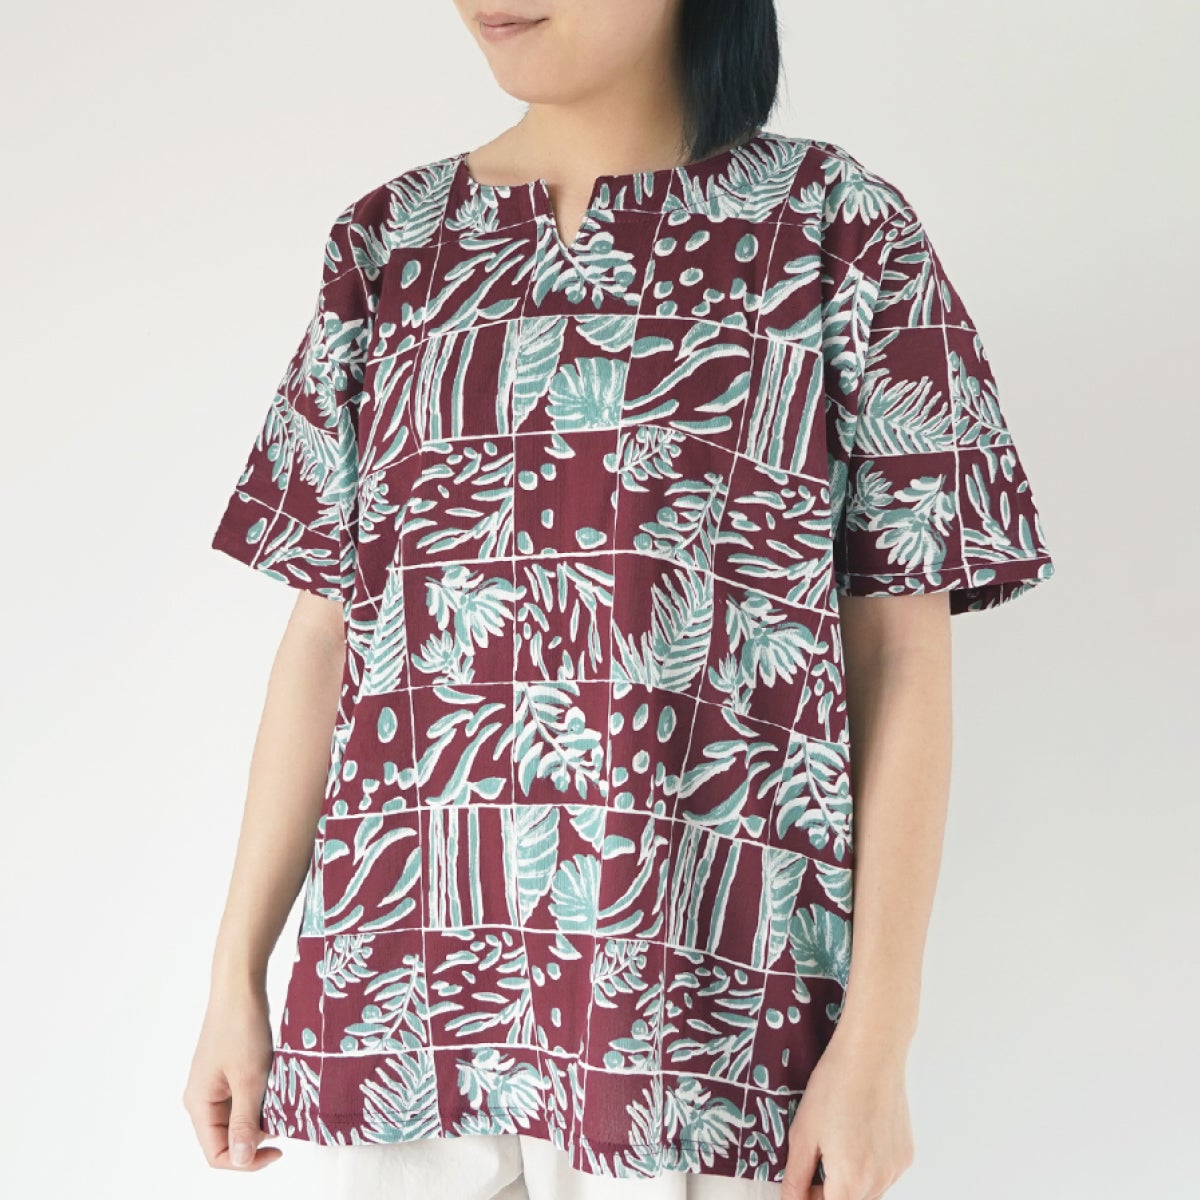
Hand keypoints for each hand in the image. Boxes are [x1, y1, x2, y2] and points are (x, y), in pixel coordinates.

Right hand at [182, 983, 280, 1170]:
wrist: (240, 986)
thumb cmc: (241, 1027)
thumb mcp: (248, 1079)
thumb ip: (245, 1122)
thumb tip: (242, 1160)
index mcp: (199, 1104)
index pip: (216, 1154)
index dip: (247, 1160)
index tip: (279, 1149)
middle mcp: (202, 1098)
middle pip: (227, 1138)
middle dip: (257, 1135)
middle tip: (283, 1118)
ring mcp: (214, 1084)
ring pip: (238, 1117)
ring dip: (261, 1114)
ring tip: (281, 1097)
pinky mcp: (227, 1071)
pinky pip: (243, 1098)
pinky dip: (261, 1097)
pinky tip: (276, 1084)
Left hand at [781, 1025, 914, 1199]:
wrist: (871, 1053)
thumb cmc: (833, 1087)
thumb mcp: (803, 1133)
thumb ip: (796, 1178)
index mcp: (850, 1181)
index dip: (809, 1197)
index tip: (800, 1181)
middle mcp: (879, 1182)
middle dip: (827, 1191)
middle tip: (814, 1159)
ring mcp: (896, 1169)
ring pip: (868, 1192)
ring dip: (848, 1181)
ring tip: (835, 1141)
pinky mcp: (906, 1154)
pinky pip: (883, 1174)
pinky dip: (867, 1167)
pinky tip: (856, 1135)